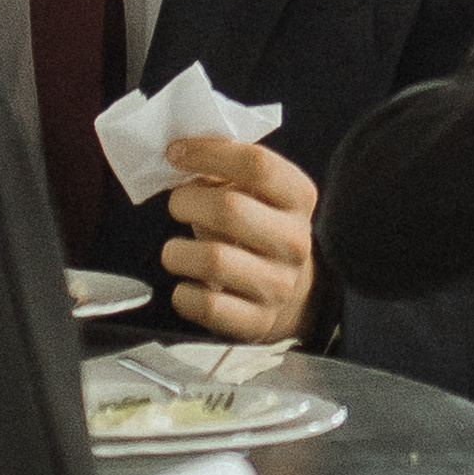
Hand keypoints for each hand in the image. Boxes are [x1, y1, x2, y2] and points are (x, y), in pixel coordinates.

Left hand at [161, 134, 319, 340]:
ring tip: (177, 251)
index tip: (175, 153)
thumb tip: (178, 154)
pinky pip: (206, 304)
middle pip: (230, 209)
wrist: (290, 294)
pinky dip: (183, 293)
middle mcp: (294, 241)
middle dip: (186, 202)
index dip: (208, 153)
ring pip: (212, 259)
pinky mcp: (256, 320)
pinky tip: (187, 284)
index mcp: (298, 198)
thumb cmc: (256, 230)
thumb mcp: (254, 193)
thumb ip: (223, 169)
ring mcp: (278, 285)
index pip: (257, 165)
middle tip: (177, 205)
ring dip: (178, 251)